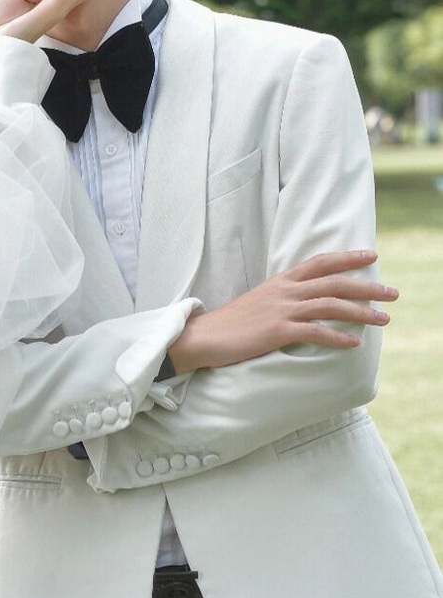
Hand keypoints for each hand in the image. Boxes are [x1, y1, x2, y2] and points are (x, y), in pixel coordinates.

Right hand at [168, 250, 395, 372]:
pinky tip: (354, 343)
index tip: (371, 255)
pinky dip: (338, 337)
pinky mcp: (277, 331)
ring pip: (330, 305)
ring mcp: (281, 310)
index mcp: (280, 281)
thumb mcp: (259, 302)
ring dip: (361, 313)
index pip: (320, 262)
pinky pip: (315, 332)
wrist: (203, 336)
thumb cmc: (231, 324)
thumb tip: (305, 302)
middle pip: (334, 282)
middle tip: (393, 293)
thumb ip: (283, 298)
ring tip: (383, 320)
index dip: (347, 257)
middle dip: (367, 287)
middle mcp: (284, 291)